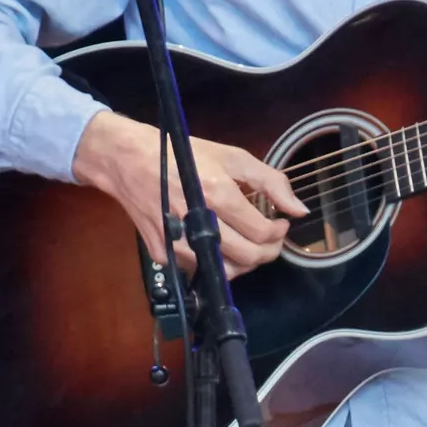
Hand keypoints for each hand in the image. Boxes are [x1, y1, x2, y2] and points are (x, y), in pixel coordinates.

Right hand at [75, 108, 303, 272]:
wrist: (126, 160)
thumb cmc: (181, 154)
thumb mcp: (230, 156)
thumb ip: (270, 181)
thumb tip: (300, 210)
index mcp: (217, 195)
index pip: (262, 233)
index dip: (279, 233)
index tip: (281, 223)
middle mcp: (197, 222)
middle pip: (248, 257)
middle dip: (268, 251)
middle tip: (270, 238)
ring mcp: (177, 241)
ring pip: (226, 271)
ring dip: (244, 262)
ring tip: (248, 243)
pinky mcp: (162, 252)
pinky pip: (199, 270)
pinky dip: (215, 262)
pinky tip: (219, 244)